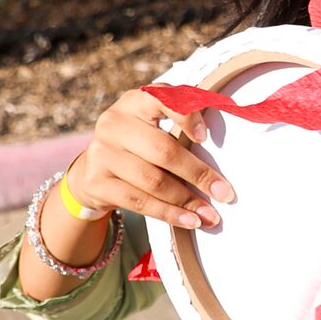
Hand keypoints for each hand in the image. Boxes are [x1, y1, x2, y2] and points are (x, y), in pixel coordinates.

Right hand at [71, 88, 233, 229]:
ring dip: (187, 201)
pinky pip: (139, 202)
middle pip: (162, 150)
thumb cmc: (140, 145)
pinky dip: (169, 214)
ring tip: (212, 215)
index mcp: (133, 102)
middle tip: (226, 194)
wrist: (93, 170)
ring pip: (153, 181)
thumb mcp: (155, 126)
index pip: (160, 98)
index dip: (185, 116)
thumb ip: (183, 124)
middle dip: (198, 174)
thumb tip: (227, 147)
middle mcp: (114, 124)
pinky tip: (191, 221)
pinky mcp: (95, 182)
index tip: (205, 138)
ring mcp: (101, 153)